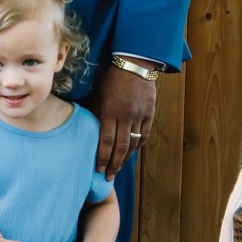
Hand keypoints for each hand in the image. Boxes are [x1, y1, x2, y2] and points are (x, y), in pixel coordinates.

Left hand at [90, 64, 157, 179]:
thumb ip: (96, 114)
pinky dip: (138, 146)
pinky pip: (144, 135)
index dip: (102, 157)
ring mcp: (140, 116)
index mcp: (111, 111)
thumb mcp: (99, 94)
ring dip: (126, 159)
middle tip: (108, 177)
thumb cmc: (112, 79)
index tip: (98, 170)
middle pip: (121, 147)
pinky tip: (131, 153)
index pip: (106, 141)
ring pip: (134, 144)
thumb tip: (91, 133)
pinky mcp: (150, 114)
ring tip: (118, 169)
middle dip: (114, 164)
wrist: (135, 64)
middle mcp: (126, 116)